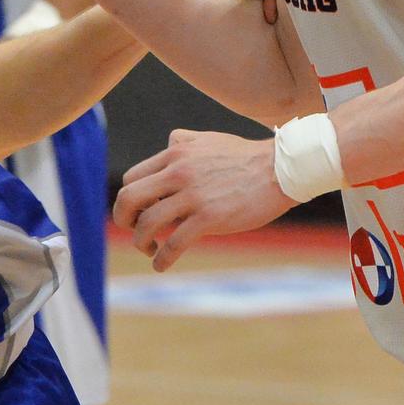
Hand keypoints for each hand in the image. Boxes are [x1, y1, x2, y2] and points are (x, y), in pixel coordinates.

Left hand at [114, 129, 294, 269]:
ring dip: (141, 241)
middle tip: (132, 230)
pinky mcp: (209, 217)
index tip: (138, 212)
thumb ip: (183, 142)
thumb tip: (168, 146)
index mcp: (175, 153)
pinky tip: (161, 265)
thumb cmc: (246, 157)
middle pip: (129, 198)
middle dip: (123, 218)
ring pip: (147, 223)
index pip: (132, 178)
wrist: (280, 169)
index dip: (129, 199)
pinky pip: (174, 243)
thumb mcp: (208, 140)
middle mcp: (178, 172)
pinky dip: (162, 258)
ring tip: (149, 249)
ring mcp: (193, 195)